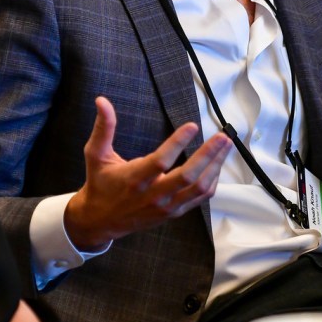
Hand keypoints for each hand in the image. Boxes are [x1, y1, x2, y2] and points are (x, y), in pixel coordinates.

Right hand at [64, 97, 231, 249]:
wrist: (101, 220)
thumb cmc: (100, 184)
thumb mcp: (96, 155)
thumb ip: (103, 128)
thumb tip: (102, 101)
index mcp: (134, 179)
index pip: (160, 161)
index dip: (177, 143)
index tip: (192, 126)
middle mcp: (153, 195)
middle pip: (187, 176)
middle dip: (208, 155)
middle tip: (222, 136)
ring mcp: (166, 206)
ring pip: (198, 188)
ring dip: (215, 166)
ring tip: (225, 146)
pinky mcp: (174, 212)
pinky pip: (199, 198)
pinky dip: (212, 181)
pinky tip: (216, 165)